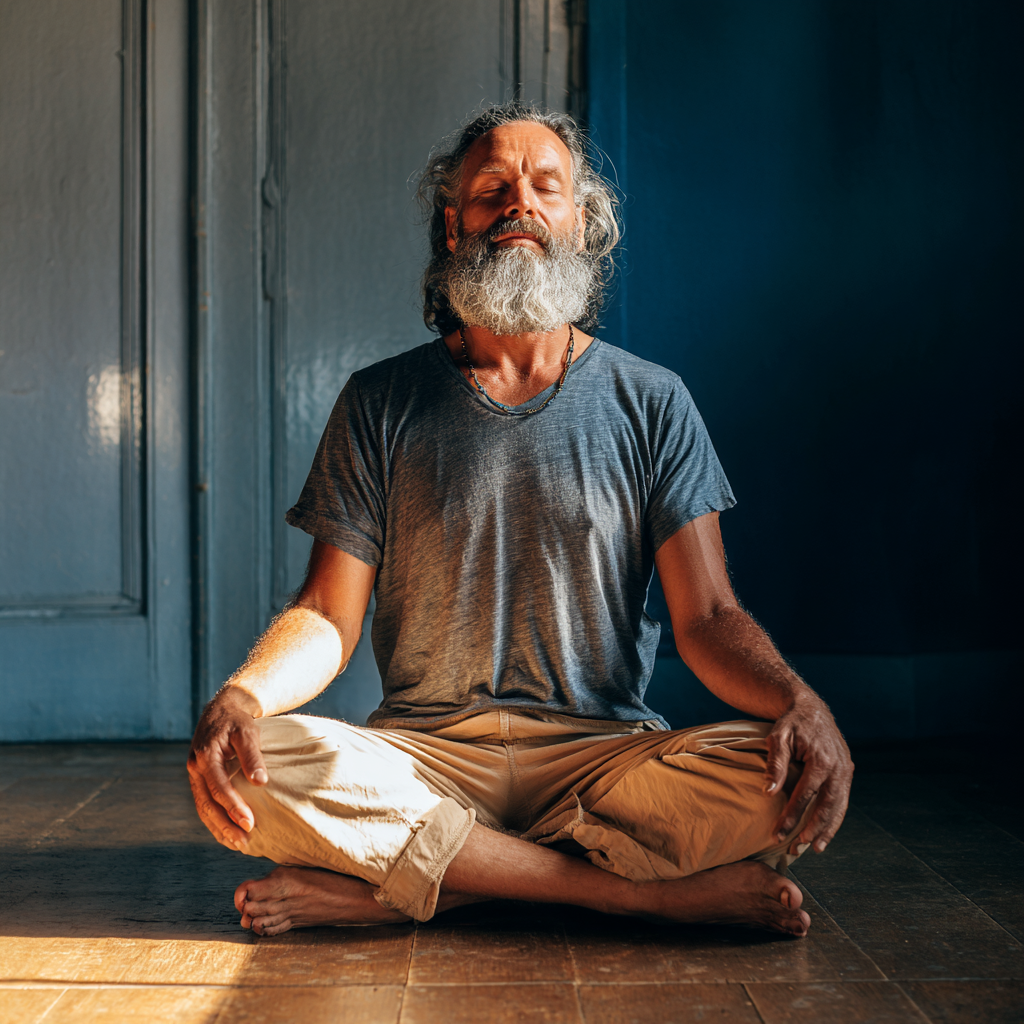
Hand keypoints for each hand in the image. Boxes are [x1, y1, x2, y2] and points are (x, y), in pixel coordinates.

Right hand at [187, 688, 268, 849]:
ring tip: (239, 844)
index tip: (249, 823)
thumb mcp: (247, 732)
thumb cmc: (238, 721)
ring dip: (219, 828)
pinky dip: (215, 821)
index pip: (219, 788)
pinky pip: (204, 805)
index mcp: (205, 756)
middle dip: (225, 825)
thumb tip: (261, 782)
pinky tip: (229, 834)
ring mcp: (195, 776)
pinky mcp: (199, 780)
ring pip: (203, 808)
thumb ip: (252, 756)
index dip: (233, 807)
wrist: (222, 710)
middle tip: (245, 841)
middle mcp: (195, 768)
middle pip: (207, 804)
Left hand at [763, 695, 853, 854]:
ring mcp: (846, 770)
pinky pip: (843, 800)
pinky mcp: (847, 773)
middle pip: (826, 806)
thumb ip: (775, 764)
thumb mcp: (778, 737)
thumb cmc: (791, 723)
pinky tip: (825, 832)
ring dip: (827, 829)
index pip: (805, 794)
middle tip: (796, 848)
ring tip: (814, 848)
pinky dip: (835, 818)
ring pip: (839, 807)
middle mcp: (838, 767)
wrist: (811, 708)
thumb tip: (769, 793)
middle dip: (812, 829)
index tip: (778, 834)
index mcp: (821, 759)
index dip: (792, 816)